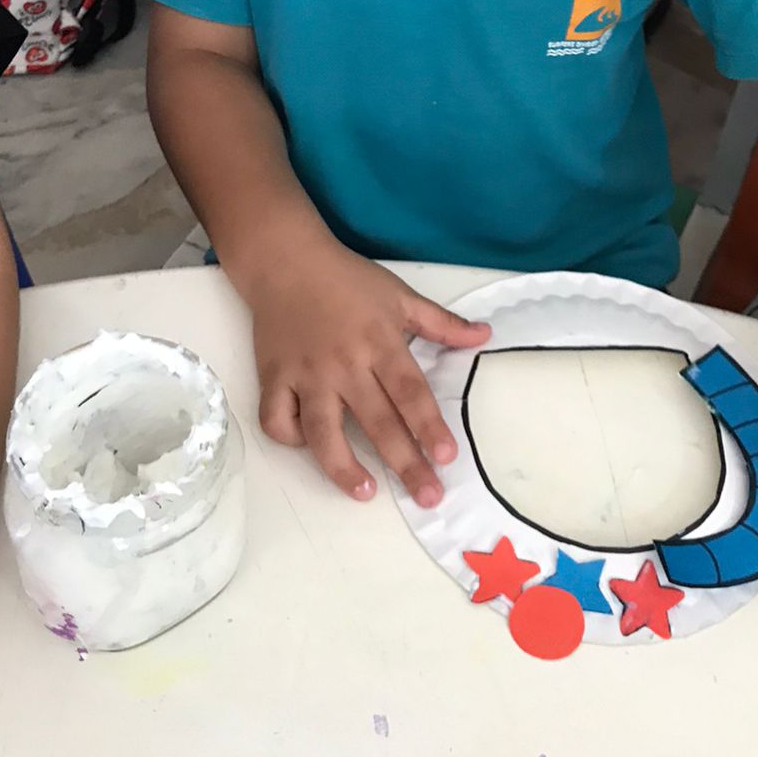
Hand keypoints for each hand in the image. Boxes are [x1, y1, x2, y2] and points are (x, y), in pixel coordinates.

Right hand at [247, 238, 489, 504]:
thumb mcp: (399, 295)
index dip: (429, 426)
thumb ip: (442, 323)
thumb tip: (485, 336)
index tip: (447, 457)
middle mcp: (344, 363)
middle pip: (377, 422)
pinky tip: (310, 447)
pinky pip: (278, 420)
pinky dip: (291, 438)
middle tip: (428, 496)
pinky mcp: (272, 377)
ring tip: (365, 492)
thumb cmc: (347, 279)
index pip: (410, 392)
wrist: (285, 260)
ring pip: (323, 433)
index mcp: (379, 342)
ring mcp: (306, 374)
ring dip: (343, 467)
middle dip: (405, 463)